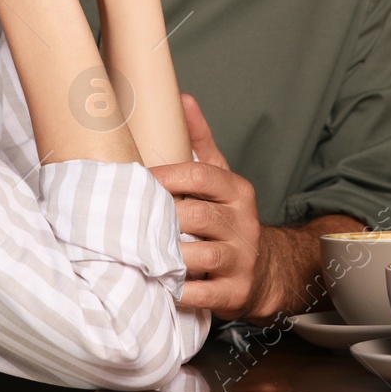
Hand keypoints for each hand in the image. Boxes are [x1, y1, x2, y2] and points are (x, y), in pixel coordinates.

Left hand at [150, 95, 271, 318]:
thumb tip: (182, 98)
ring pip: (201, 256)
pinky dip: (179, 291)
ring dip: (167, 257)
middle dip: (162, 219)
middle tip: (127, 220)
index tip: (137, 180)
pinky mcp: (236, 292)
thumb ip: (200, 141)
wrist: (263, 270)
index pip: (201, 176)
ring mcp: (242, 259)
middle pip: (198, 216)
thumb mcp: (220, 178)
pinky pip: (203, 293)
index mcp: (237, 191)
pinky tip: (159, 285)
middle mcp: (244, 223)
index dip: (166, 177)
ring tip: (138, 253)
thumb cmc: (228, 219)